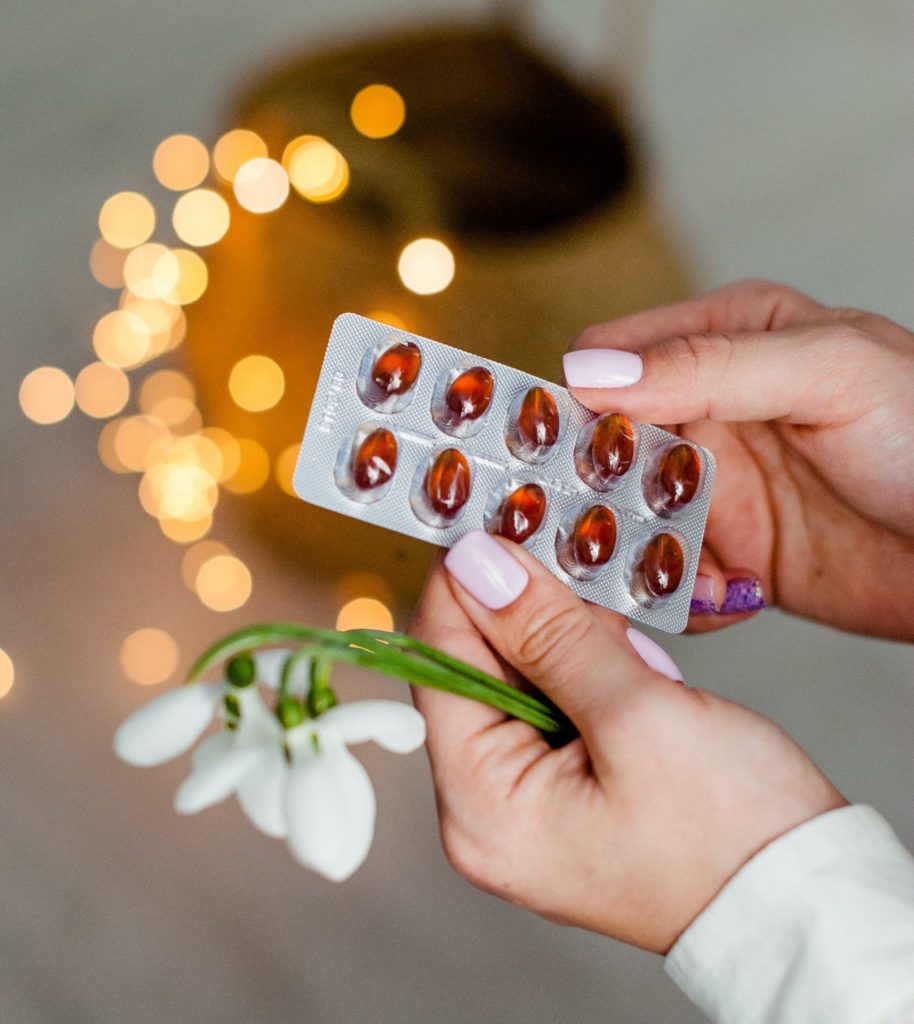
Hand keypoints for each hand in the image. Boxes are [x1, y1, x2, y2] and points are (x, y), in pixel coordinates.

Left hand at [409, 531, 845, 952]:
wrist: (804, 904)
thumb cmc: (733, 831)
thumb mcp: (637, 714)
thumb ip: (549, 633)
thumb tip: (479, 565)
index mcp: (482, 808)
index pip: (439, 667)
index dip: (462, 588)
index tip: (492, 524)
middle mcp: (487, 814)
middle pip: (475, 674)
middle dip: (523, 611)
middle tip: (568, 557)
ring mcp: (526, 808)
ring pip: (518, 683)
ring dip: (562, 637)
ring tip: (614, 619)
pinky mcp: (564, 794)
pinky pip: (553, 708)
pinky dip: (585, 669)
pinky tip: (626, 656)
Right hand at [563, 279, 913, 638]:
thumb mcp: (826, 374)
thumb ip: (707, 366)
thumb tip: (589, 373)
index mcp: (722, 341)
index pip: (604, 363)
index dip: (569, 407)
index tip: (548, 459)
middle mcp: (707, 411)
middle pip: (601, 452)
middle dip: (592, 497)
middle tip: (602, 533)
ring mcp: (718, 487)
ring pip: (625, 522)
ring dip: (638, 557)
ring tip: (698, 576)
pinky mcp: (733, 554)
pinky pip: (669, 577)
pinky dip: (679, 596)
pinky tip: (728, 599)